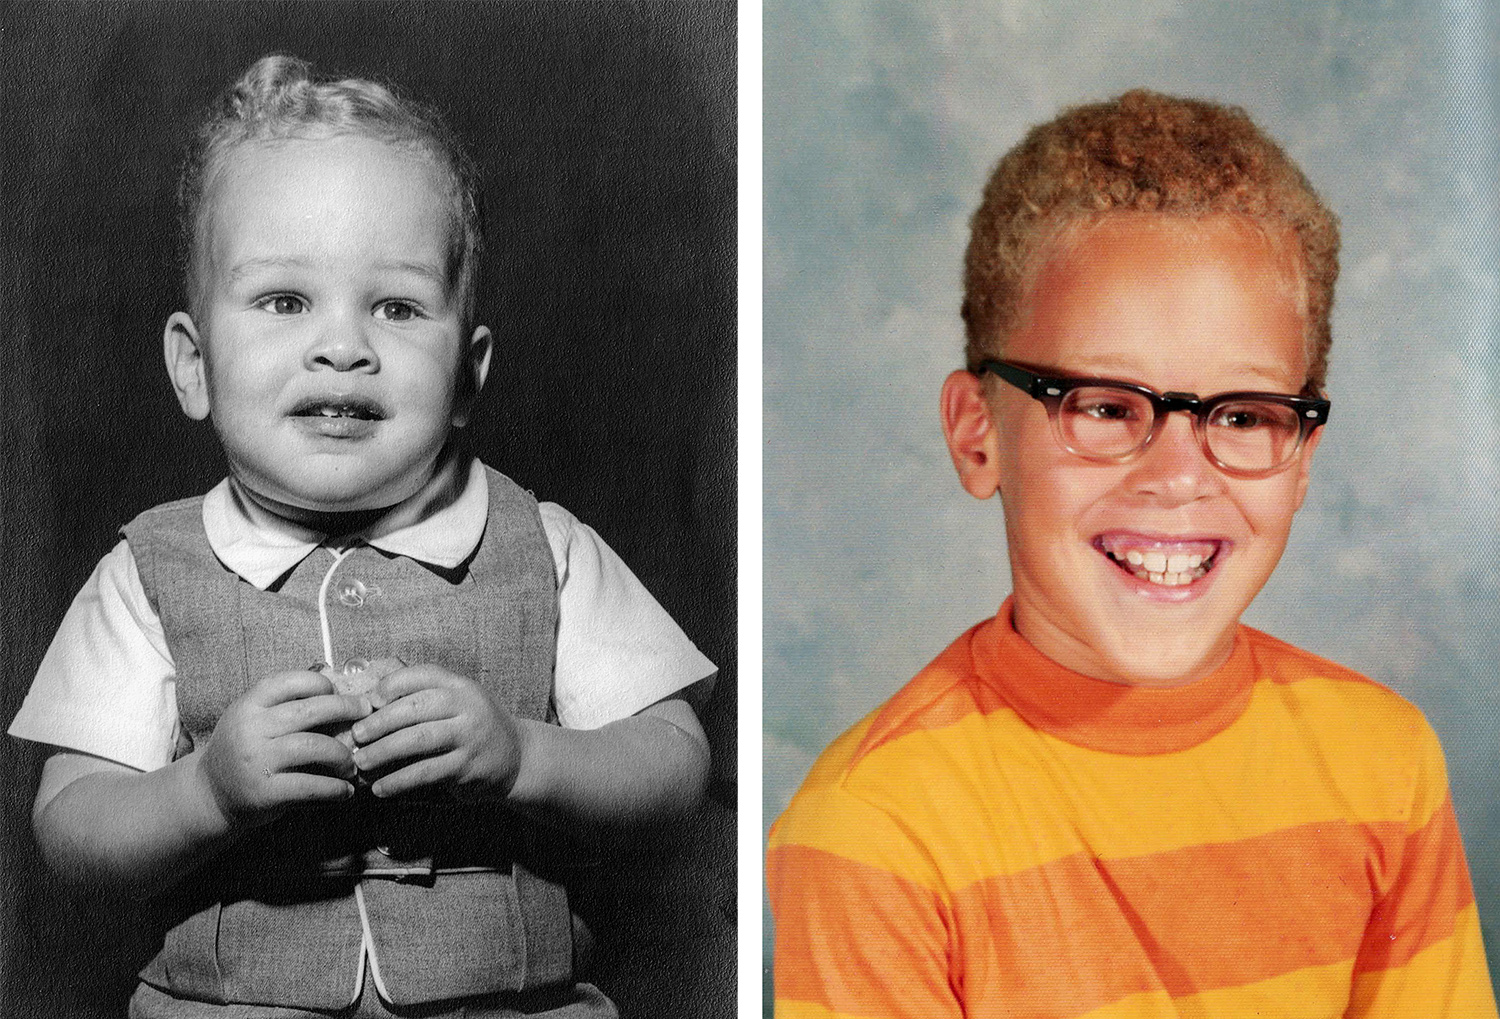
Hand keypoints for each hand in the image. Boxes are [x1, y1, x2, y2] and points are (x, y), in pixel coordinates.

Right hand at [195, 669, 371, 827]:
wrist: (211, 794)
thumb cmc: (244, 749)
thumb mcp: (253, 718)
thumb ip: (285, 703)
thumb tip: (337, 685)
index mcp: (249, 704)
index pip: (291, 681)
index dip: (321, 683)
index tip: (339, 693)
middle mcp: (251, 728)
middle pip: (310, 710)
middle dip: (345, 710)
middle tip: (366, 716)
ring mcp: (257, 760)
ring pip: (314, 746)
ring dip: (342, 755)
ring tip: (352, 764)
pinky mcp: (264, 792)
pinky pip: (310, 785)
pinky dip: (334, 788)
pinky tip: (346, 790)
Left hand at [349, 664, 524, 800]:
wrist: (517, 756)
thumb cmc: (474, 725)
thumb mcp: (458, 700)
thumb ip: (424, 695)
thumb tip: (371, 699)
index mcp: (460, 685)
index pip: (422, 675)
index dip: (391, 685)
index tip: (369, 701)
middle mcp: (467, 706)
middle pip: (415, 708)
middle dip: (380, 722)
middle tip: (356, 735)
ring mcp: (469, 737)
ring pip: (418, 741)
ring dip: (384, 753)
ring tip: (361, 762)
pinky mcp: (467, 767)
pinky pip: (426, 773)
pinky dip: (399, 781)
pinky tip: (381, 787)